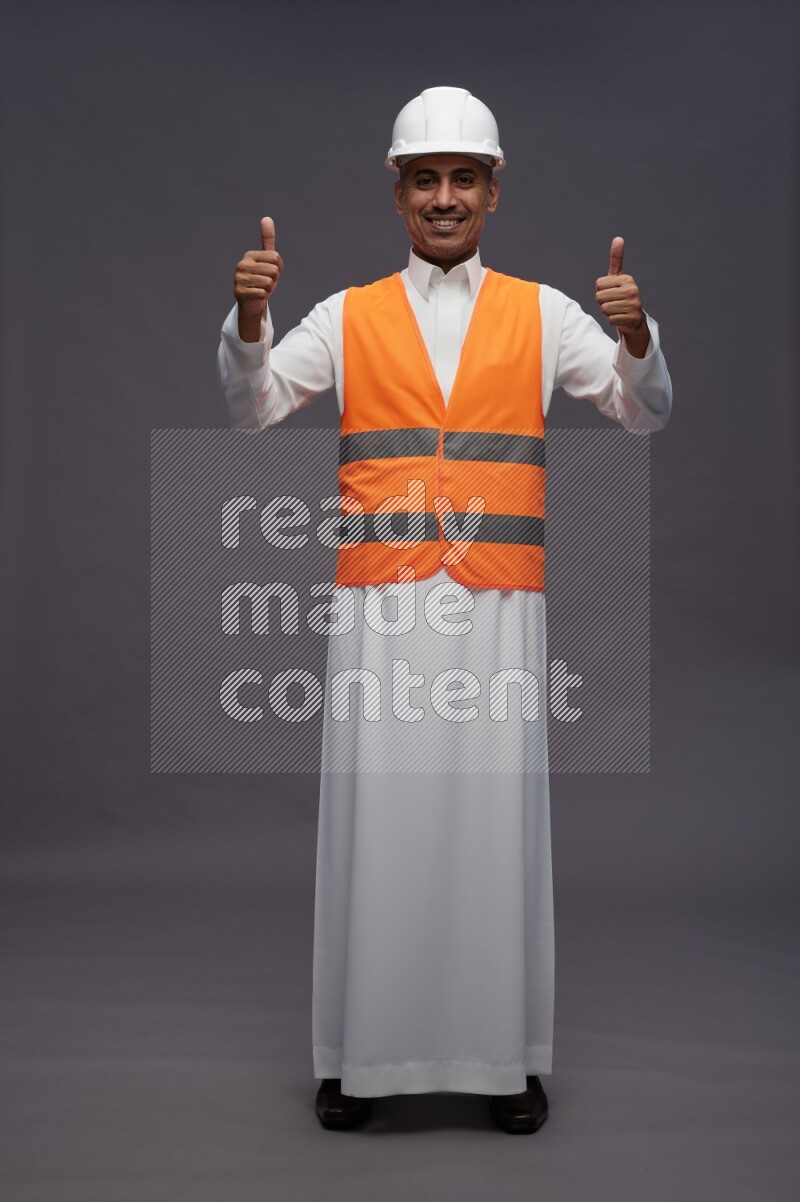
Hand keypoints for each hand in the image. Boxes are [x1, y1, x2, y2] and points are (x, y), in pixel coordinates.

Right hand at [234, 217, 282, 339]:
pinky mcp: (239, 292)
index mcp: (249, 255)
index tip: (269, 272)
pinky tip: (256, 296)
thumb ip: (267, 240)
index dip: (278, 268)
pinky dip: (263, 297)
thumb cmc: (262, 279)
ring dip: (268, 289)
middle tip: (265, 283)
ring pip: (269, 283)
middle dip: (273, 280)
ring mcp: (239, 279)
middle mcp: (242, 265)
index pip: (276, 258)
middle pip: (274, 271)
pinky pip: (263, 294)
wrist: (251, 303)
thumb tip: (267, 218)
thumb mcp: (267, 260)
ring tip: (261, 289)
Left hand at [595, 236, 649, 354]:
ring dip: (607, 312)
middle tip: (613, 302)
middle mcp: (632, 290)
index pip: (598, 285)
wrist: (634, 316)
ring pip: (604, 309)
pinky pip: (610, 319)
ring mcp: (634, 304)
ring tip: (617, 309)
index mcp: (627, 279)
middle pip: (599, 297)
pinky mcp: (633, 318)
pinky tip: (620, 317)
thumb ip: (616, 258)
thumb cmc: (621, 294)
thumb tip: (618, 238)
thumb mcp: (617, 276)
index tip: (611, 291)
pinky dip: (613, 320)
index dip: (600, 290)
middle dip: (602, 302)